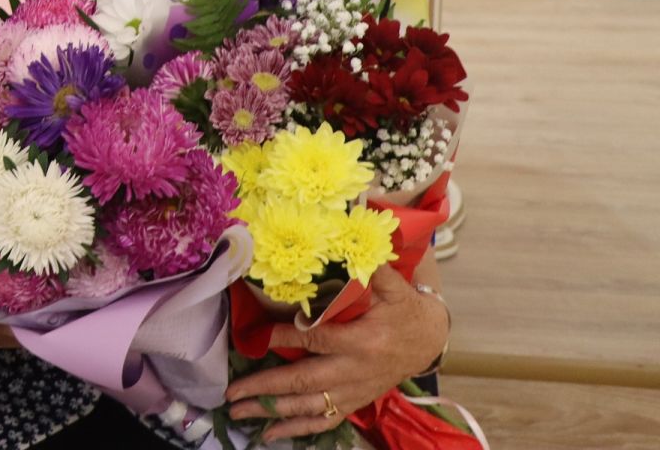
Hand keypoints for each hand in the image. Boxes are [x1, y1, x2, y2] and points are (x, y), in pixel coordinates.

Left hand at [224, 264, 450, 442]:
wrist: (430, 340)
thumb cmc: (404, 308)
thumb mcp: (393, 285)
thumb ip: (370, 267)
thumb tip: (348, 231)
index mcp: (362, 340)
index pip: (317, 340)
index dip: (286, 338)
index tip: (257, 336)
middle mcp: (354, 371)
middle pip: (304, 383)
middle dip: (265, 387)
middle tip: (231, 392)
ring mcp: (353, 391)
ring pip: (309, 407)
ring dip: (272, 412)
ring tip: (238, 413)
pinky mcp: (354, 402)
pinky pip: (323, 421)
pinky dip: (296, 430)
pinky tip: (269, 435)